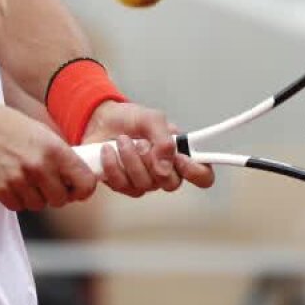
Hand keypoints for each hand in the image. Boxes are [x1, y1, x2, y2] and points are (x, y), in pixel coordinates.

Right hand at [0, 102, 97, 211]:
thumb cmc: (8, 127)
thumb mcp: (41, 133)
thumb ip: (60, 156)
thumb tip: (77, 177)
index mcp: (54, 149)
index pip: (84, 182)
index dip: (83, 189)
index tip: (76, 188)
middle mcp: (38, 166)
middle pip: (60, 200)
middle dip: (55, 194)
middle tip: (46, 183)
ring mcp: (18, 180)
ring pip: (38, 205)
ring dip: (35, 197)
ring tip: (26, 179)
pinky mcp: (1, 190)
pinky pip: (18, 206)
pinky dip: (17, 199)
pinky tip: (12, 182)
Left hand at [82, 101, 215, 196]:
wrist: (102, 120)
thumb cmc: (131, 120)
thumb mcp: (152, 118)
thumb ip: (164, 139)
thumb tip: (166, 165)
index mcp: (180, 154)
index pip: (203, 175)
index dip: (197, 173)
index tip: (180, 159)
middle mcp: (165, 172)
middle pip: (171, 184)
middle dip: (152, 160)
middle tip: (142, 143)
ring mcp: (144, 181)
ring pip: (144, 184)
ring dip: (130, 158)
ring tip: (122, 140)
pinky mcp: (123, 185)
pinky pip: (122, 185)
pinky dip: (113, 165)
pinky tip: (108, 150)